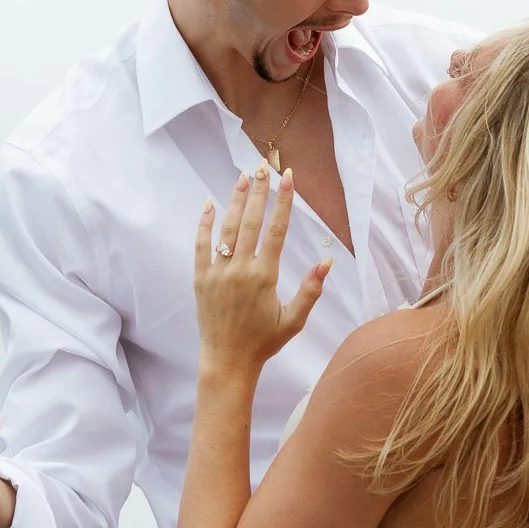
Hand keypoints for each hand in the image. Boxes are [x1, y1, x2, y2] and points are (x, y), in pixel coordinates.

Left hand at [194, 166, 331, 370]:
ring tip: (242, 176)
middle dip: (259, 191)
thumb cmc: (264, 342)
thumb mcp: (293, 320)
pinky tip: (209, 204)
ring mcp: (218, 273)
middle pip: (251, 221)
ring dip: (235, 200)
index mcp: (264, 276)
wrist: (227, 361)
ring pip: (227, 228)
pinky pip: (201, 246)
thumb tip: (327, 261)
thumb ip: (310, 290)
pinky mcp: (201, 279)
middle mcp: (240, 269)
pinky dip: (205, 224)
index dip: (283, 202)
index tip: (287, 179)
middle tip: (264, 166)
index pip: (276, 230)